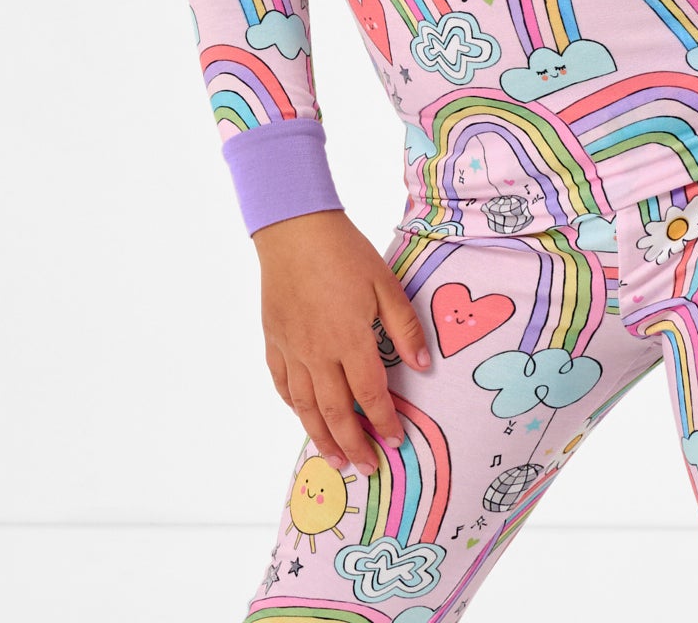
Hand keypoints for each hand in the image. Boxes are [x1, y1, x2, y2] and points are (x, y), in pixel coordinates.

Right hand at [252, 209, 432, 475]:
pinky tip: (303, 416)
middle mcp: (317, 353)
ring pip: (305, 407)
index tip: (396, 442)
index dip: (384, 422)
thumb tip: (424, 365)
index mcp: (349, 340)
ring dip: (321, 437)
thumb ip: (404, 327)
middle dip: (354, 445)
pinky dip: (293, 406)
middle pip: (336, 412)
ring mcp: (291, 349)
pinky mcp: (273, 340)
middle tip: (367, 468)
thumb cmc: (344, 252)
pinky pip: (282, 384)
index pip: (371, 394)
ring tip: (335, 459)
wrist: (294, 230)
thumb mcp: (385, 283)